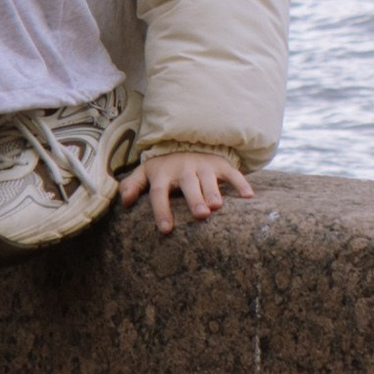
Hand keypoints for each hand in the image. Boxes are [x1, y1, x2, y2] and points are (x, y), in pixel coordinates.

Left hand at [119, 149, 253, 235]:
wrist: (185, 143)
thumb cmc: (164, 168)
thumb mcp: (145, 173)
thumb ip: (132, 186)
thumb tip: (124, 201)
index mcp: (163, 173)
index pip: (160, 192)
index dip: (162, 210)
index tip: (166, 229)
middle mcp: (183, 168)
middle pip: (188, 184)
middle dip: (194, 199)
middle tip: (200, 215)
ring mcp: (203, 165)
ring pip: (209, 179)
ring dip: (214, 192)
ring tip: (218, 207)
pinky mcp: (219, 164)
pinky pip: (232, 173)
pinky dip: (241, 183)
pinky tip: (249, 196)